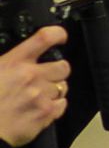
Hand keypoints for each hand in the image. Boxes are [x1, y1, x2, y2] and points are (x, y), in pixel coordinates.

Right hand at [0, 27, 69, 147]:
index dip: (57, 34)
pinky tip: (41, 107)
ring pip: (63, 86)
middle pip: (63, 66)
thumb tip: (14, 62)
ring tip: (38, 95)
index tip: (60, 36)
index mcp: (13, 62)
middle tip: (49, 75)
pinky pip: (63, 104)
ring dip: (55, 90)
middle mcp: (31, 76)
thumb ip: (6, 63)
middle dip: (59, 70)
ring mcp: (41, 95)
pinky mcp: (47, 113)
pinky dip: (55, 106)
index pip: (43, 38)